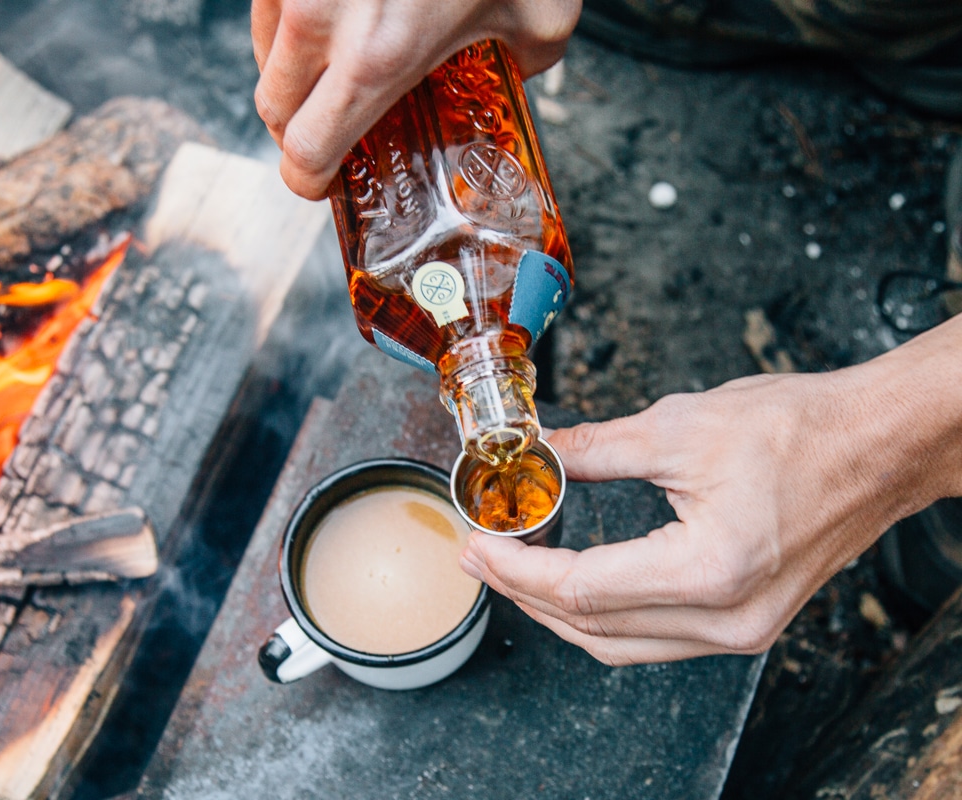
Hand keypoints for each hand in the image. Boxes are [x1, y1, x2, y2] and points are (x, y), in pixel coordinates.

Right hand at [251, 0, 580, 198]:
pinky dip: (293, 19)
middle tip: (334, 129)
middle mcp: (319, 22)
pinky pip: (270, 0)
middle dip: (299, 129)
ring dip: (292, 72)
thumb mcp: (544, 9)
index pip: (304, 152)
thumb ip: (529, 59)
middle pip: (272, 110)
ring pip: (264, 51)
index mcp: (373, 60)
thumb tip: (520, 69)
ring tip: (337, 66)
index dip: (310, 178)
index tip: (325, 181)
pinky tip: (337, 11)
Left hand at [460, 319, 961, 664]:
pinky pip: (653, 638)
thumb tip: (537, 453)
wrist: (878, 445)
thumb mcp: (681, 427)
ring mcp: (740, 631)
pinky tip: (573, 586)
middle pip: (592, 627)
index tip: (477, 544)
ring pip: (619, 643)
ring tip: (513, 573)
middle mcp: (727, 619)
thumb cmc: (801, 430)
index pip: (581, 588)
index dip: (517, 570)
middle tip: (479, 557)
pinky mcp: (744, 623)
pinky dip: (602, 616)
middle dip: (524, 593)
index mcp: (710, 571)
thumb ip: (594, 449)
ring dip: (557, 613)